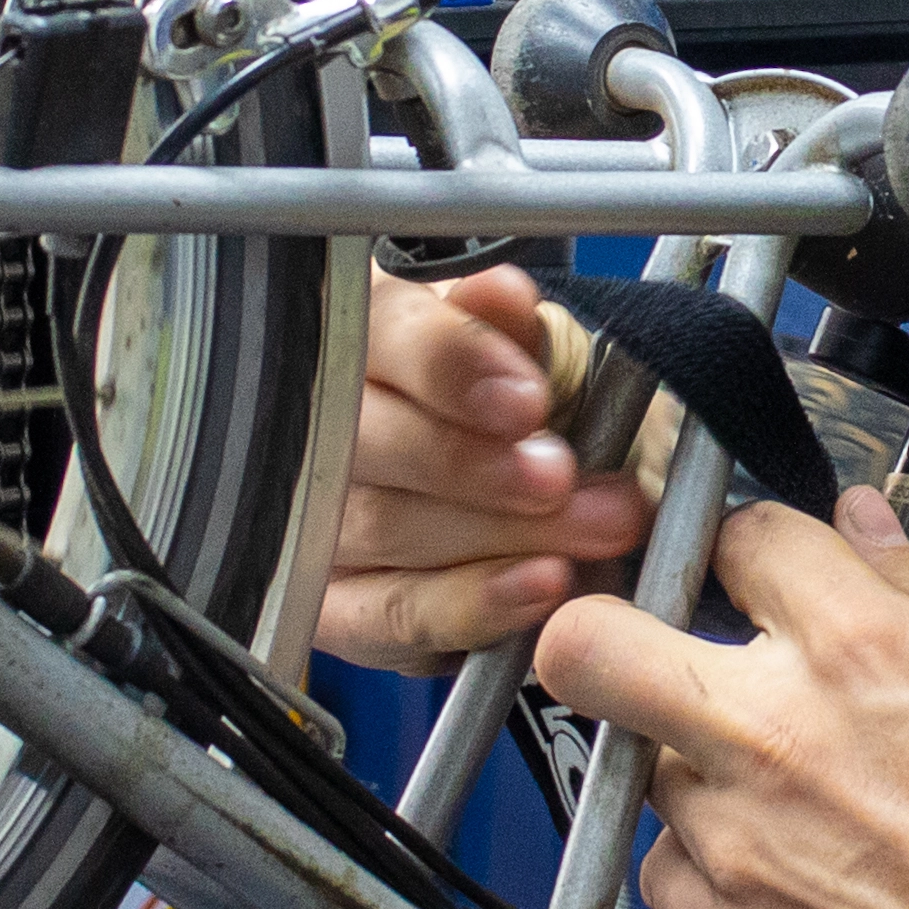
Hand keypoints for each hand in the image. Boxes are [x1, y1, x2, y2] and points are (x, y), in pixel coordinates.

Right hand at [317, 267, 652, 670]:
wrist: (552, 502)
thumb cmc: (534, 416)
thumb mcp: (543, 358)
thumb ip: (521, 331)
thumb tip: (499, 295)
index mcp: (368, 332)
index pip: (379, 333)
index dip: (449, 365)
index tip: (527, 398)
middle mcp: (320, 420)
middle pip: (367, 440)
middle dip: (474, 465)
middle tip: (560, 477)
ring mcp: (315, 518)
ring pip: (384, 527)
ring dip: (499, 535)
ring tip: (594, 530)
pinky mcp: (337, 606)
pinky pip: (389, 613)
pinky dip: (469, 604)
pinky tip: (536, 587)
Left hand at [534, 489, 908, 908]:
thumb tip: (866, 527)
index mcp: (861, 650)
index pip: (743, 537)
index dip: (758, 545)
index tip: (771, 572)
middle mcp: (775, 735)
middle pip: (591, 643)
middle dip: (604, 625)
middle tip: (656, 642)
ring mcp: (737, 840)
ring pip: (644, 761)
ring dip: (695, 758)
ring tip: (785, 786)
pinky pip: (666, 866)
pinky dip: (706, 858)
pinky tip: (780, 861)